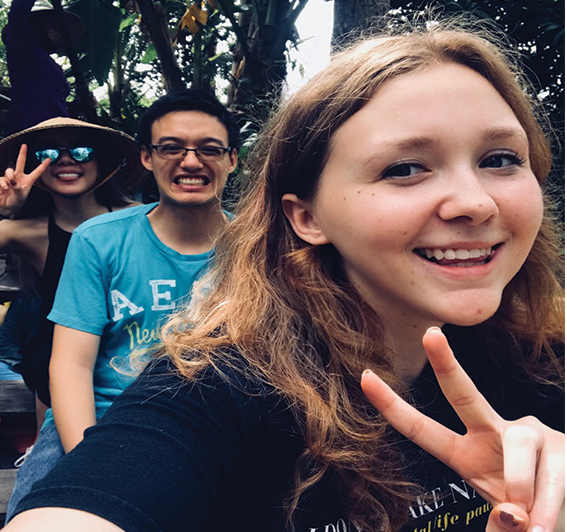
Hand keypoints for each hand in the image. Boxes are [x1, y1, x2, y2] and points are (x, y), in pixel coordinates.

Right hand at [0, 144, 50, 216]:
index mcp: (28, 181)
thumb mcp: (20, 196)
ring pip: (9, 170)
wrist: (5, 207)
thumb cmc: (16, 202)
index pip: (37, 172)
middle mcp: (19, 177)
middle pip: (20, 162)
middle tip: (24, 145)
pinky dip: (3, 184)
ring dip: (10, 176)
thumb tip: (13, 181)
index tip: (49, 158)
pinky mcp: (2, 180)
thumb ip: (18, 188)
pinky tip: (4, 189)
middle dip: (22, 153)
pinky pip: (2, 178)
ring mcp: (10, 178)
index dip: (43, 165)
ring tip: (10, 185)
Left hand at [361, 327, 564, 531]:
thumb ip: (500, 523)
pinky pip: (553, 470)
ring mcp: (531, 434)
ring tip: (531, 525)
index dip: (393, 406)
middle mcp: (495, 433)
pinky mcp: (563, 445)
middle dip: (445, 364)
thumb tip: (510, 519)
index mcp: (467, 453)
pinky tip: (545, 523)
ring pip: (518, 442)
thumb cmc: (529, 514)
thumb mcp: (505, 522)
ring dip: (523, 487)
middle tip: (430, 335)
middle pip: (464, 395)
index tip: (365, 378)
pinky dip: (549, 505)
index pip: (422, 429)